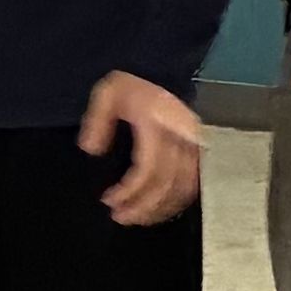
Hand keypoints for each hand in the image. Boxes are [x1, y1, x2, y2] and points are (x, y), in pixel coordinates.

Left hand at [79, 70, 203, 225]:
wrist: (163, 72)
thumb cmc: (134, 85)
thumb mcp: (109, 91)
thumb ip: (97, 119)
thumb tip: (92, 150)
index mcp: (160, 122)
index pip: (150, 167)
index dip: (130, 190)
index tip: (109, 200)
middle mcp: (183, 137)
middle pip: (168, 183)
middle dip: (143, 206)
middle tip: (119, 217)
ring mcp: (195, 146)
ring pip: (183, 189)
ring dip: (158, 209)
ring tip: (134, 219)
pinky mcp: (198, 154)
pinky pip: (191, 186)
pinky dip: (174, 204)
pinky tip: (155, 211)